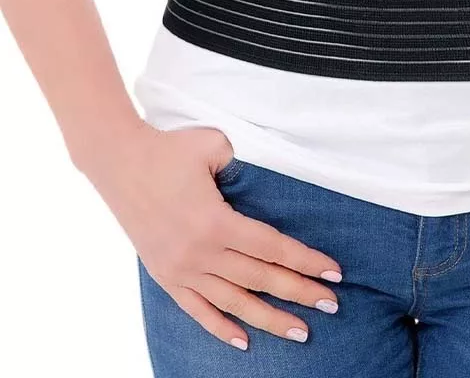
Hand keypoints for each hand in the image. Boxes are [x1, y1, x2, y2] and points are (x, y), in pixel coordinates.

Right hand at [83, 121, 342, 349]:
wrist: (117, 161)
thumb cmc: (169, 148)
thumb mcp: (213, 145)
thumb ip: (244, 164)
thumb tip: (266, 178)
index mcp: (216, 222)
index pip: (273, 248)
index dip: (306, 261)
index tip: (333, 273)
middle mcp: (200, 252)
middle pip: (261, 279)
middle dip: (300, 293)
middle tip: (331, 305)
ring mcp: (180, 268)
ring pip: (233, 302)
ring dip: (268, 319)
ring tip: (300, 332)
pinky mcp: (164, 275)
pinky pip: (196, 309)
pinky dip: (220, 327)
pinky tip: (243, 341)